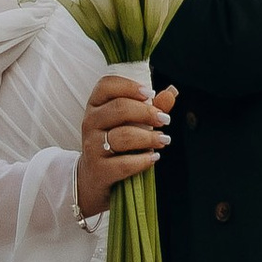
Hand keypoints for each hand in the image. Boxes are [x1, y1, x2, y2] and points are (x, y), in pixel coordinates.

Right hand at [74, 69, 173, 219]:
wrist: (93, 176)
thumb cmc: (114, 141)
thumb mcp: (128, 121)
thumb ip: (150, 106)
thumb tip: (171, 93)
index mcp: (95, 104)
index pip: (107, 85)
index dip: (129, 86)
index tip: (150, 93)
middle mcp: (90, 122)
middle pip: (119, 108)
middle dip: (147, 113)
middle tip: (165, 120)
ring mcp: (92, 146)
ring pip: (123, 136)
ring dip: (148, 138)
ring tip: (163, 140)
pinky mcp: (99, 169)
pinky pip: (123, 164)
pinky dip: (142, 161)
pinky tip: (153, 158)